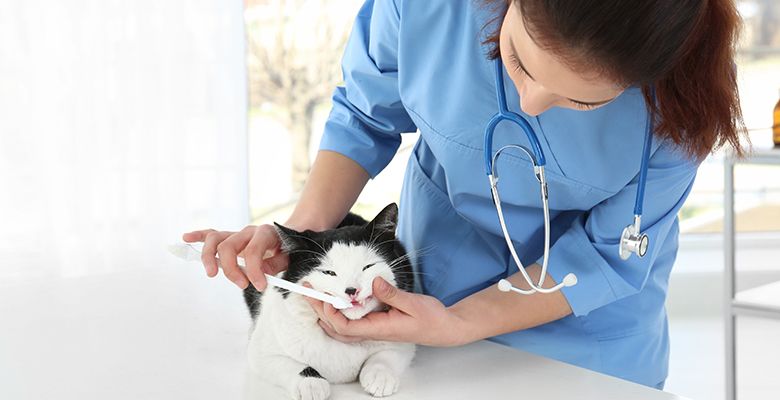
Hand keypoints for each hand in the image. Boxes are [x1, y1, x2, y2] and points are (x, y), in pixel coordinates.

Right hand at [182, 224, 288, 289]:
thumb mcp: (288, 257)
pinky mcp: (230, 238)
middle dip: (232, 269)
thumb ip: (275, 265)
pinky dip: (198, 236)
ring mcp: (237, 233)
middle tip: (243, 285)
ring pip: (215, 239)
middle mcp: (248, 231)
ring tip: (211, 273)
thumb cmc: (287, 249)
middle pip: (229, 246)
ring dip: (209, 257)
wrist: (288, 236)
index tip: (260, 287)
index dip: (254, 271)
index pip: (253, 252)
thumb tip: (259, 274)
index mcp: (265, 233)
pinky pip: (211, 234)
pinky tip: (186, 238)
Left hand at [303, 277, 468, 346]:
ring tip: (315, 294)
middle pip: (336, 328)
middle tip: (307, 290)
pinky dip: (338, 312)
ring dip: (325, 312)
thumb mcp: (413, 303)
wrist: (445, 329)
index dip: (330, 313)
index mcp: (379, 329)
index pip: (345, 327)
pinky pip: (351, 322)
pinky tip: (336, 299)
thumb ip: (392, 294)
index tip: (322, 296)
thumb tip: (374, 282)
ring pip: (341, 327)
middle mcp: (372, 331)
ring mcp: (373, 329)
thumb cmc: (431, 319)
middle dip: (319, 310)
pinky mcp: (377, 323)